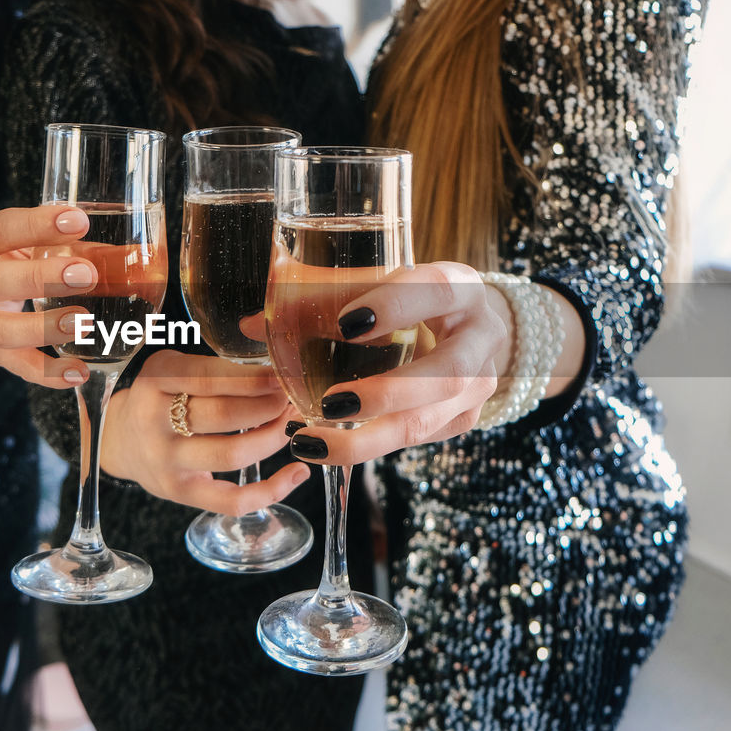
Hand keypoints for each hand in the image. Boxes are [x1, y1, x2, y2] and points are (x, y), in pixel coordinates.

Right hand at [0, 205, 98, 388]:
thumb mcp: (8, 249)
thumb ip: (54, 246)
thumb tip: (122, 253)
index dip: (33, 225)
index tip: (77, 221)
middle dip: (38, 278)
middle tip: (85, 274)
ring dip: (41, 328)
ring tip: (83, 321)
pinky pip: (15, 367)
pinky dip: (48, 374)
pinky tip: (79, 372)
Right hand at [101, 350, 310, 514]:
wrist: (120, 440)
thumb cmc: (159, 397)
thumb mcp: (172, 368)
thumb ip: (213, 367)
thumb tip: (277, 370)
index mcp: (155, 380)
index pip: (209, 378)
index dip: (253, 378)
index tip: (282, 376)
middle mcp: (155, 422)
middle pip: (224, 415)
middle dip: (268, 405)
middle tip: (291, 397)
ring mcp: (167, 461)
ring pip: (232, 454)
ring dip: (273, 438)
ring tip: (289, 423)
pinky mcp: (181, 492)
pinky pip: (232, 500)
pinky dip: (271, 491)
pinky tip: (295, 473)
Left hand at [287, 262, 509, 465]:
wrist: (466, 326)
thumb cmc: (410, 298)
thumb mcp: (380, 284)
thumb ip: (321, 297)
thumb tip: (250, 325)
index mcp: (460, 287)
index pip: (434, 292)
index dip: (394, 307)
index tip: (345, 323)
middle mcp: (481, 336)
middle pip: (446, 374)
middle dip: (387, 394)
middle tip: (331, 405)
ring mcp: (480, 385)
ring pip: (429, 421)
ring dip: (368, 438)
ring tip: (309, 440)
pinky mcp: (465, 420)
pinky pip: (418, 439)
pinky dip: (370, 445)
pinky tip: (327, 446)